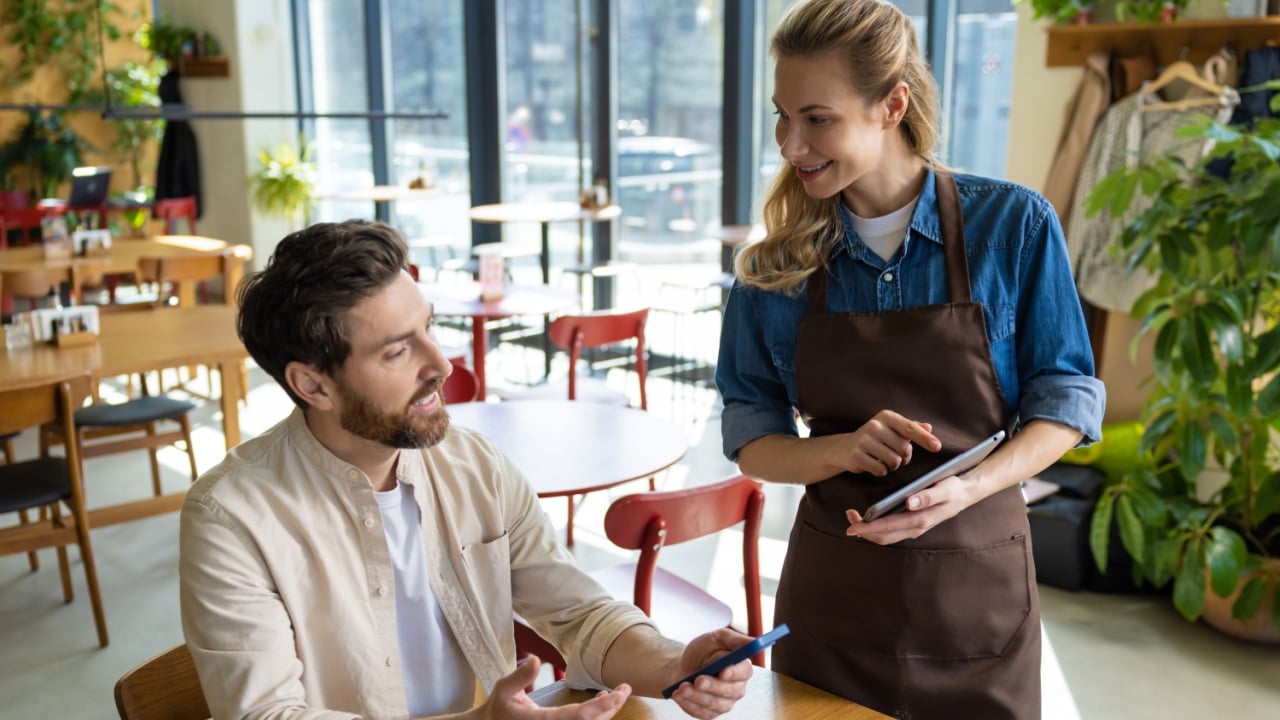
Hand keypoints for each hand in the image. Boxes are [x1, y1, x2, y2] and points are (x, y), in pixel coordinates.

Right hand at [479, 657, 630, 719]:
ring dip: (606, 712)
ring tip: (617, 693)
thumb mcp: (503, 689)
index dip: (600, 707)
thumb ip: (520, 677)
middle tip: (625, 689)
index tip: (615, 694)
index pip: (578, 717)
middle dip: (611, 708)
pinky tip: (601, 703)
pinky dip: (596, 716)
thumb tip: (536, 660)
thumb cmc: (499, 708)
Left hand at [667, 628, 751, 718]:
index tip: (723, 671)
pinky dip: (689, 704)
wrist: (682, 667)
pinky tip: (678, 695)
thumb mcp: (716, 638)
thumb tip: (752, 642)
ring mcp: (724, 702)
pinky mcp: (711, 713)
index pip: (744, 672)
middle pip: (731, 691)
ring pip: (715, 704)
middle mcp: (736, 687)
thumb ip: (734, 639)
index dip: (735, 673)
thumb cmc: (701, 652)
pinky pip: (703, 713)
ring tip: (681, 687)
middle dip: (713, 686)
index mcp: (741, 667)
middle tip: (698, 680)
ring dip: (697, 696)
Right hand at [836, 410, 939, 475]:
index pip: (910, 428)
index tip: (937, 447)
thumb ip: (911, 428)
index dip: (925, 438)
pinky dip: (881, 471)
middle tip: (894, 455)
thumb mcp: (892, 429)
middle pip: (904, 449)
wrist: (844, 448)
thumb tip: (929, 427)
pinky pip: (880, 470)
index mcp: (886, 417)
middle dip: (904, 457)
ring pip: (894, 461)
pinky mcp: (856, 455)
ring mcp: (864, 440)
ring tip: (882, 459)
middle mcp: (875, 425)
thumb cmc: (874, 438)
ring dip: (892, 465)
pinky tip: (873, 464)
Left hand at [844, 471, 978, 544]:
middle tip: (848, 517)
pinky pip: (892, 531)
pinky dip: (877, 527)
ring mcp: (914, 528)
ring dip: (869, 530)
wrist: (967, 493)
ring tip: (854, 516)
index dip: (868, 528)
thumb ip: (927, 496)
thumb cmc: (953, 488)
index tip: (852, 526)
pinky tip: (869, 516)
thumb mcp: (944, 489)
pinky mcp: (913, 524)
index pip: (888, 527)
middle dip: (864, 530)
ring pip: (887, 536)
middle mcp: (916, 528)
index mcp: (920, 520)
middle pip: (884, 537)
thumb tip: (909, 503)